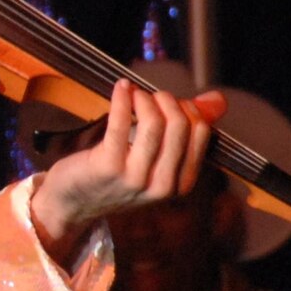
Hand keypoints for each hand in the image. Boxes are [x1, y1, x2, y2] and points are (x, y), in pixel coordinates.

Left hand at [27, 80, 223, 262]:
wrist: (72, 203)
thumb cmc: (114, 176)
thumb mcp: (154, 160)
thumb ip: (185, 130)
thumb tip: (218, 100)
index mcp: (181, 184)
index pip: (201, 133)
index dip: (186, 108)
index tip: (166, 103)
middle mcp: (163, 185)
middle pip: (179, 125)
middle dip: (166, 100)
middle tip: (148, 96)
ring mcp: (136, 178)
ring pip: (154, 124)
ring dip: (144, 99)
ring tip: (133, 94)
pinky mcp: (108, 166)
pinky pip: (122, 123)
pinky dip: (123, 99)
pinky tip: (121, 88)